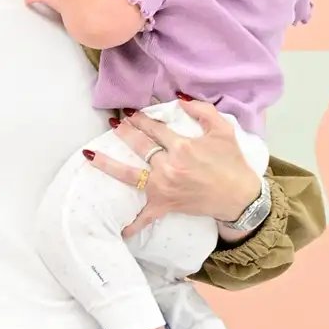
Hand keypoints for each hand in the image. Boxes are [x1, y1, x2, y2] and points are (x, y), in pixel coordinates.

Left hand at [84, 100, 261, 237]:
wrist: (239, 197)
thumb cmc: (232, 163)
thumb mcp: (223, 129)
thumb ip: (202, 110)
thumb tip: (180, 99)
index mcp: (182, 147)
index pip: (154, 129)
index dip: (141, 118)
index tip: (130, 112)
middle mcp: (169, 167)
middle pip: (139, 146)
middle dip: (125, 132)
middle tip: (115, 124)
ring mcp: (164, 187)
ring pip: (130, 176)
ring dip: (109, 165)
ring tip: (90, 155)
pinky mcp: (165, 205)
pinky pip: (145, 217)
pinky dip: (133, 224)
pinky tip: (119, 229)